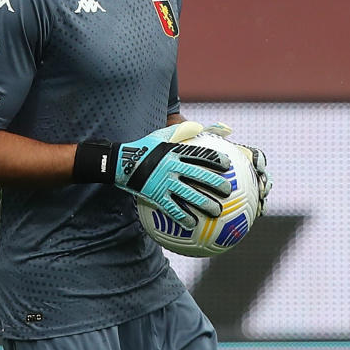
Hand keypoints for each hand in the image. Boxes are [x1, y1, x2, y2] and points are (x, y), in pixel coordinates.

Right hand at [74, 121, 232, 228]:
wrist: (121, 163)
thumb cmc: (145, 148)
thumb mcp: (161, 135)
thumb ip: (181, 130)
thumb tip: (200, 125)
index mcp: (174, 152)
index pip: (199, 154)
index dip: (215, 160)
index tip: (228, 165)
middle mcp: (171, 167)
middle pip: (197, 175)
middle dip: (214, 183)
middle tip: (228, 191)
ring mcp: (163, 182)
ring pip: (187, 194)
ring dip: (203, 203)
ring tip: (216, 211)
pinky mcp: (155, 195)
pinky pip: (171, 208)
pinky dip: (182, 216)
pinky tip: (193, 224)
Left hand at [202, 123, 271, 216]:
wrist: (184, 159)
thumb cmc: (193, 147)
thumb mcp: (200, 137)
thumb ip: (213, 131)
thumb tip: (227, 128)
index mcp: (240, 156)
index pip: (255, 157)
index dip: (260, 162)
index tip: (259, 166)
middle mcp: (243, 171)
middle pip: (260, 177)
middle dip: (266, 184)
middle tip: (263, 190)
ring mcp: (239, 186)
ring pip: (254, 195)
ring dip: (260, 202)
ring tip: (260, 209)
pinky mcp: (233, 201)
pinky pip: (240, 210)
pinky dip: (243, 217)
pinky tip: (240, 224)